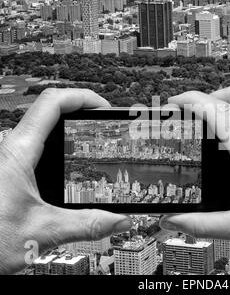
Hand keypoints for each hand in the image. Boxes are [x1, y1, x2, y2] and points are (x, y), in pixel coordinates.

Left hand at [0, 88, 131, 274]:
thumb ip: (87, 225)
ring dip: (69, 125)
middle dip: (80, 109)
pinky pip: (37, 145)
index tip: (104, 107)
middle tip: (102, 120)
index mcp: (18, 153)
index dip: (83, 98)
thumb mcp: (43, 232)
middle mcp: (12, 150)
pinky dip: (59, 143)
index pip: (53, 103)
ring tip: (91, 135)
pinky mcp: (10, 171)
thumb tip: (119, 220)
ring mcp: (10, 159)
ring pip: (42, 126)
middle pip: (49, 109)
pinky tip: (70, 161)